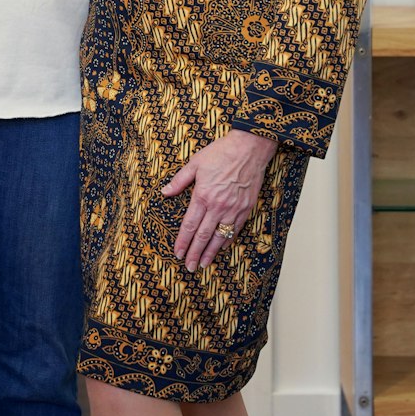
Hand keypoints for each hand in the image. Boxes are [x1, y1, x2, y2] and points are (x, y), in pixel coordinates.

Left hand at [163, 130, 277, 271]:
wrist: (250, 148)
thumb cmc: (221, 153)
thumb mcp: (195, 163)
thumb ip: (179, 180)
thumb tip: (164, 192)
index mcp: (202, 195)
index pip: (190, 225)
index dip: (183, 241)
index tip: (177, 253)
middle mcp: (218, 206)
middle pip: (203, 235)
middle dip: (195, 253)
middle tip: (189, 267)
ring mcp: (234, 208)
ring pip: (220, 236)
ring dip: (211, 252)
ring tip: (204, 264)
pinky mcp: (246, 208)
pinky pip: (235, 229)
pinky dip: (227, 240)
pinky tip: (221, 248)